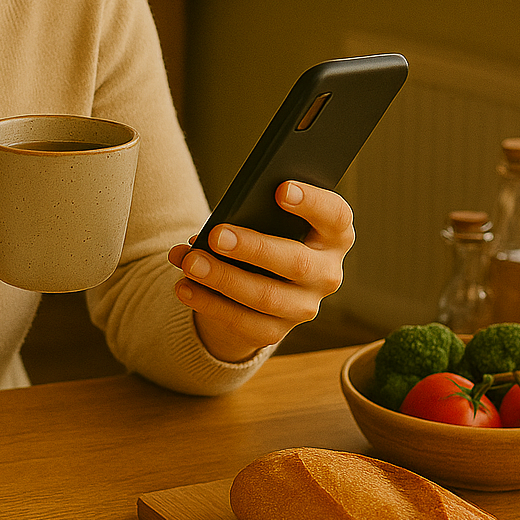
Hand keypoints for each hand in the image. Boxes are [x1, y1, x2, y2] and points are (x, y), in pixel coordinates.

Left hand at [168, 182, 354, 363]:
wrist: (260, 284)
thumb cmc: (265, 234)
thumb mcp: (267, 221)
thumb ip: (255, 215)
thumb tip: (219, 225)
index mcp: (333, 236)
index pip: (335, 216)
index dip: (312, 202)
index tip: (280, 189)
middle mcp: (327, 274)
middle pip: (296, 262)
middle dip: (253, 248)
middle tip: (217, 235)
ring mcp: (304, 306)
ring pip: (265, 297)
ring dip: (223, 278)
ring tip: (191, 262)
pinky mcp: (276, 331)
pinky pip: (242, 321)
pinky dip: (209, 303)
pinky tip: (185, 286)